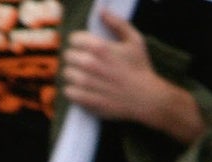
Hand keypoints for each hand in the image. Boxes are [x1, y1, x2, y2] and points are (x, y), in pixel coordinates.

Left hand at [64, 9, 204, 144]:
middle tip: (84, 62)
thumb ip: (117, 24)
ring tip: (84, 75)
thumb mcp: (134, 40)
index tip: (84, 47)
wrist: (145, 97)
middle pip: (67, 56)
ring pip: (66, 74)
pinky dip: (72, 90)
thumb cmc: (140, 67)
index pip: (73, 39)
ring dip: (73, 74)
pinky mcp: (85, 100)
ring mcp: (87, 83)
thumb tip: (101, 11)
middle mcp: (91, 64)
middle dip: (75, 57)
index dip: (78, 42)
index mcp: (101, 47)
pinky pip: (67, 91)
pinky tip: (82, 88)